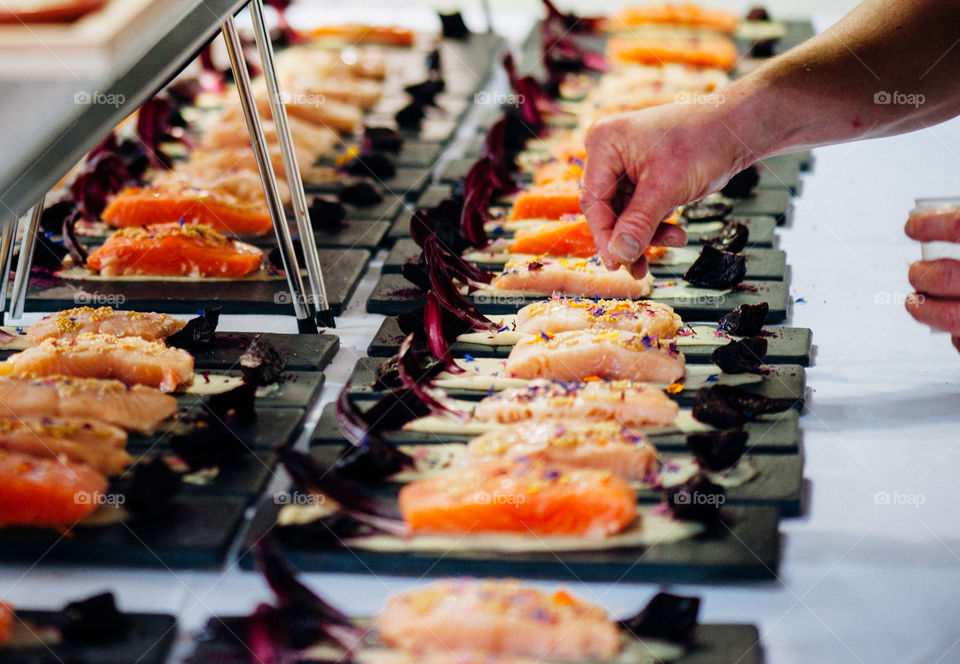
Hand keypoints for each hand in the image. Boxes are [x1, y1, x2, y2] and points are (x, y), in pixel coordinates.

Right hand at [579, 101, 753, 276]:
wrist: (736, 128)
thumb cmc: (703, 140)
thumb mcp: (667, 186)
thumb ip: (639, 223)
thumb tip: (619, 255)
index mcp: (604, 144)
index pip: (594, 201)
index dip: (605, 235)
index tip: (617, 262)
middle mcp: (609, 154)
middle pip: (607, 211)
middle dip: (629, 238)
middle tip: (639, 268)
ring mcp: (625, 167)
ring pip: (625, 216)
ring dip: (647, 235)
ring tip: (675, 241)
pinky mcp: (642, 179)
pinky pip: (640, 211)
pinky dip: (656, 226)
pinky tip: (675, 233)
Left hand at [904, 210, 959, 350]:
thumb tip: (939, 226)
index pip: (959, 226)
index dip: (932, 224)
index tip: (913, 227)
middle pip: (947, 274)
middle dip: (920, 274)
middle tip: (915, 271)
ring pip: (948, 316)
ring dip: (922, 309)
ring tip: (915, 302)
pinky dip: (955, 334)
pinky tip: (954, 326)